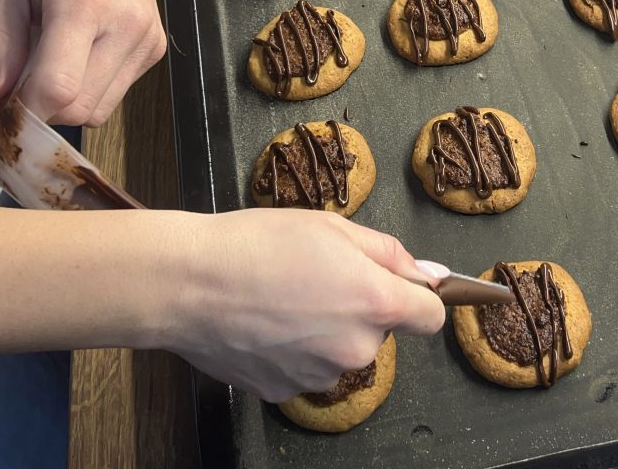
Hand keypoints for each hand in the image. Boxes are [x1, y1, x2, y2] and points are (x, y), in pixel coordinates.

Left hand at [0, 0, 165, 124]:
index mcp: (83, 3)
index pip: (58, 88)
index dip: (24, 109)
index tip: (2, 101)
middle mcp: (126, 26)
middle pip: (80, 108)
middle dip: (44, 107)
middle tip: (21, 80)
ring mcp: (147, 39)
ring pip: (100, 110)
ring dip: (69, 100)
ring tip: (53, 60)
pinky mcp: (155, 47)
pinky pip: (116, 94)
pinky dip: (91, 87)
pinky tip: (81, 52)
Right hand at [168, 208, 445, 401]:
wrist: (187, 282)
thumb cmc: (256, 244)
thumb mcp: (333, 227)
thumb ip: (390, 254)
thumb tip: (430, 274)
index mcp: (375, 302)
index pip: (431, 316)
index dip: (419, 297)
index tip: (399, 287)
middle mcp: (355, 347)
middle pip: (379, 331)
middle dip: (359, 308)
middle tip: (316, 277)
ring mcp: (319, 375)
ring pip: (339, 351)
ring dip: (324, 331)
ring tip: (281, 298)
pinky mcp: (283, 391)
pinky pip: (304, 369)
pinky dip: (291, 351)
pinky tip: (263, 323)